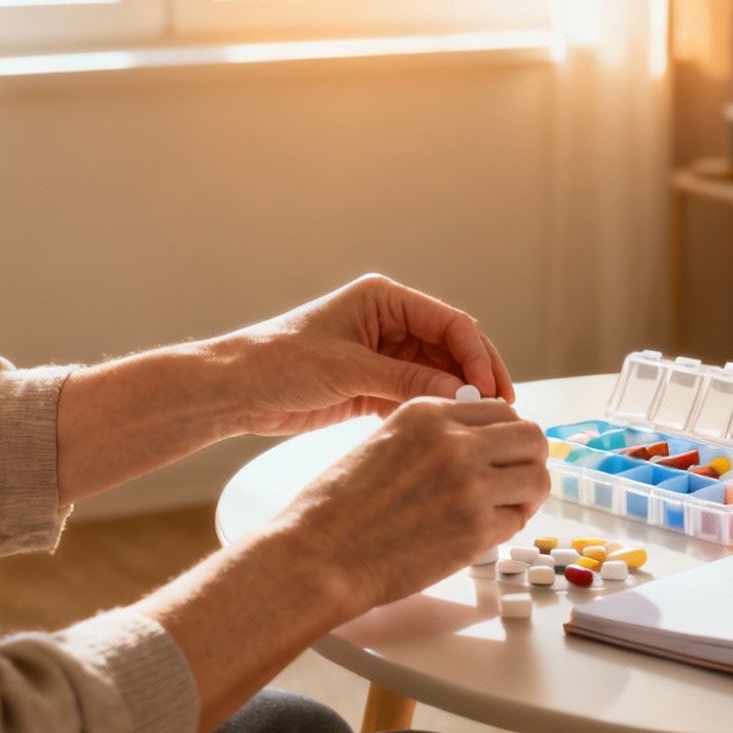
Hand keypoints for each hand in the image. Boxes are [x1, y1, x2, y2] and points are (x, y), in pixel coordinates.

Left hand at [222, 273, 515, 436]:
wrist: (233, 389)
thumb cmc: (279, 362)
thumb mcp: (348, 369)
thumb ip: (406, 381)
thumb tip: (460, 394)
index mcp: (384, 300)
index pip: (449, 323)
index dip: (477, 355)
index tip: (490, 389)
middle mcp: (389, 323)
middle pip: (451, 349)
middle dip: (475, 378)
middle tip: (499, 411)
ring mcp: (382, 355)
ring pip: (437, 376)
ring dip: (455, 398)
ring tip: (476, 427)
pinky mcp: (372, 385)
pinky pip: (414, 396)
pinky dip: (430, 412)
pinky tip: (444, 432)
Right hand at [278, 397, 547, 609]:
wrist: (319, 555)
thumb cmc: (339, 507)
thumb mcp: (385, 441)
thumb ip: (433, 436)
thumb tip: (478, 443)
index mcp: (428, 413)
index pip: (500, 409)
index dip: (505, 435)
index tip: (499, 455)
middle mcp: (455, 442)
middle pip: (530, 437)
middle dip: (527, 459)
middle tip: (513, 481)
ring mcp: (470, 485)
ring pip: (536, 477)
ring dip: (526, 494)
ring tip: (503, 508)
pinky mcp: (475, 529)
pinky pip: (517, 519)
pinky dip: (508, 526)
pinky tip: (482, 532)